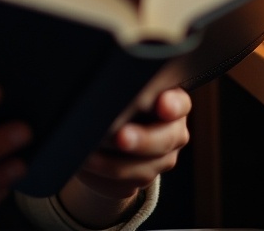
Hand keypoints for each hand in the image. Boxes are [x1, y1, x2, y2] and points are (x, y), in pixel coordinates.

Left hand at [58, 87, 191, 227]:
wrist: (108, 129)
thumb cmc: (115, 96)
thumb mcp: (121, 86)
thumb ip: (121, 84)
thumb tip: (100, 77)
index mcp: (170, 101)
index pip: (179, 102)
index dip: (172, 105)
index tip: (162, 105)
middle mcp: (171, 132)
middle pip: (164, 140)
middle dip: (141, 140)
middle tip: (120, 137)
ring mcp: (159, 161)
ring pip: (143, 170)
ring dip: (112, 165)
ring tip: (88, 155)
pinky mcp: (140, 181)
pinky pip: (124, 186)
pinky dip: (101, 179)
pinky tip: (84, 168)